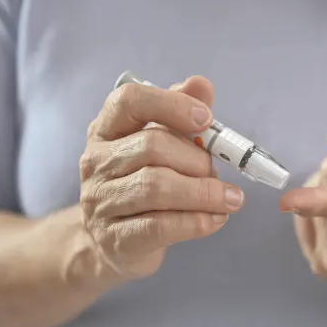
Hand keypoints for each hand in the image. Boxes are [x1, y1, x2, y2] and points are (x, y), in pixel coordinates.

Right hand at [78, 76, 244, 279]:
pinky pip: (160, 225)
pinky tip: (216, 219)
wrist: (115, 242)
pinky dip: (196, 221)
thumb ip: (179, 113)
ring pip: (156, 187)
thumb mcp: (159, 144)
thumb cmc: (142, 184)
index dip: (172, 104)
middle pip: (152, 145)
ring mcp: (101, 201)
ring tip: (230, 198)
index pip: (130, 100)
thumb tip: (201, 84)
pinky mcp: (115, 238)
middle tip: (218, 172)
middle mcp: (97, 161)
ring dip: (204, 192)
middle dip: (196, 158)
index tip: (206, 119)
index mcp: (106, 129)